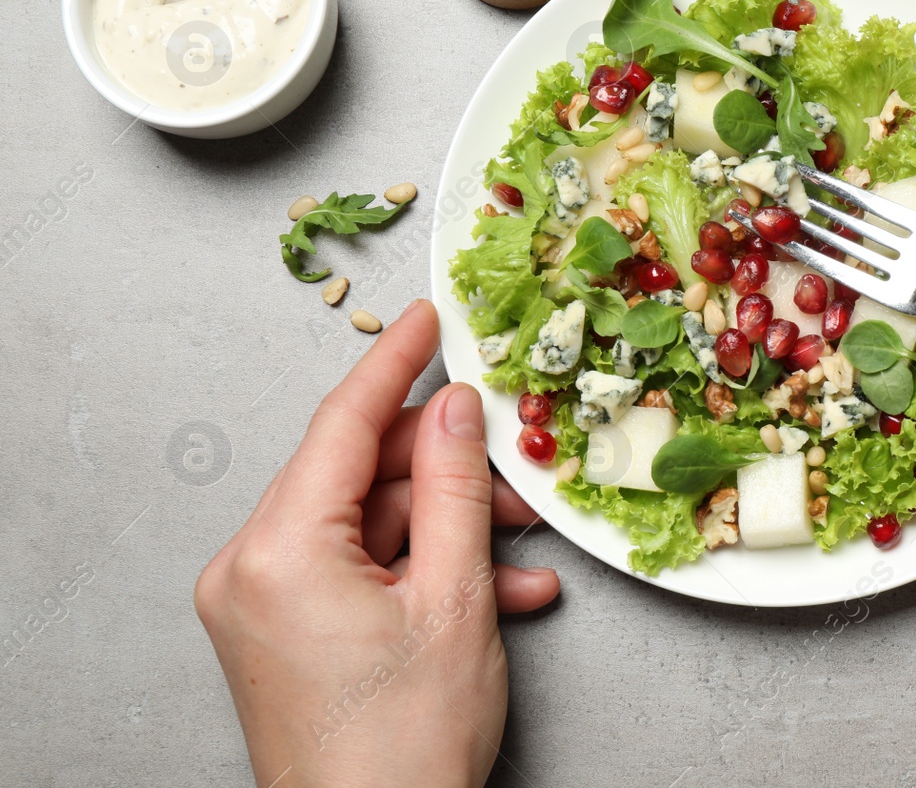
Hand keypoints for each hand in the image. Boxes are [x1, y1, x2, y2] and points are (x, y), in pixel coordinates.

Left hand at [194, 299, 559, 787]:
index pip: (344, 424)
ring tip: (520, 553)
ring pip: (369, 525)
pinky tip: (496, 594)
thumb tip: (458, 409)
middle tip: (515, 471)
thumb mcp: (453, 599)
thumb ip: (458, 490)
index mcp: (278, 550)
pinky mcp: (281, 632)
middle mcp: (251, 568)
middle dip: (448, 473)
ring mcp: (261, 603)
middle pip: (362, 475)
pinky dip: (423, 573)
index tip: (430, 316)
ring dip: (449, 532)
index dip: (395, 362)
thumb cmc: (404, 748)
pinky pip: (358, 569)